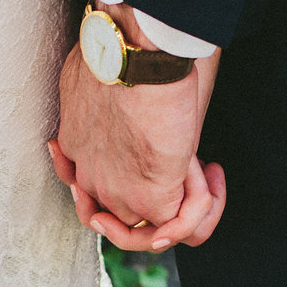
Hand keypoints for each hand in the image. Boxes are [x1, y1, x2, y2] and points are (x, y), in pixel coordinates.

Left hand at [51, 2, 224, 249]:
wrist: (131, 57)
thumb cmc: (116, 52)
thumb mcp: (93, 69)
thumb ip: (98, 85)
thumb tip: (96, 68)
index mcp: (75, 148)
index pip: (88, 193)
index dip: (122, 184)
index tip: (141, 155)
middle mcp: (92, 181)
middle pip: (123, 223)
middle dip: (164, 194)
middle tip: (190, 163)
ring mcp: (120, 195)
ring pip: (156, 234)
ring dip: (189, 200)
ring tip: (202, 166)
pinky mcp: (153, 198)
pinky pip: (185, 226)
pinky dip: (206, 202)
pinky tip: (211, 171)